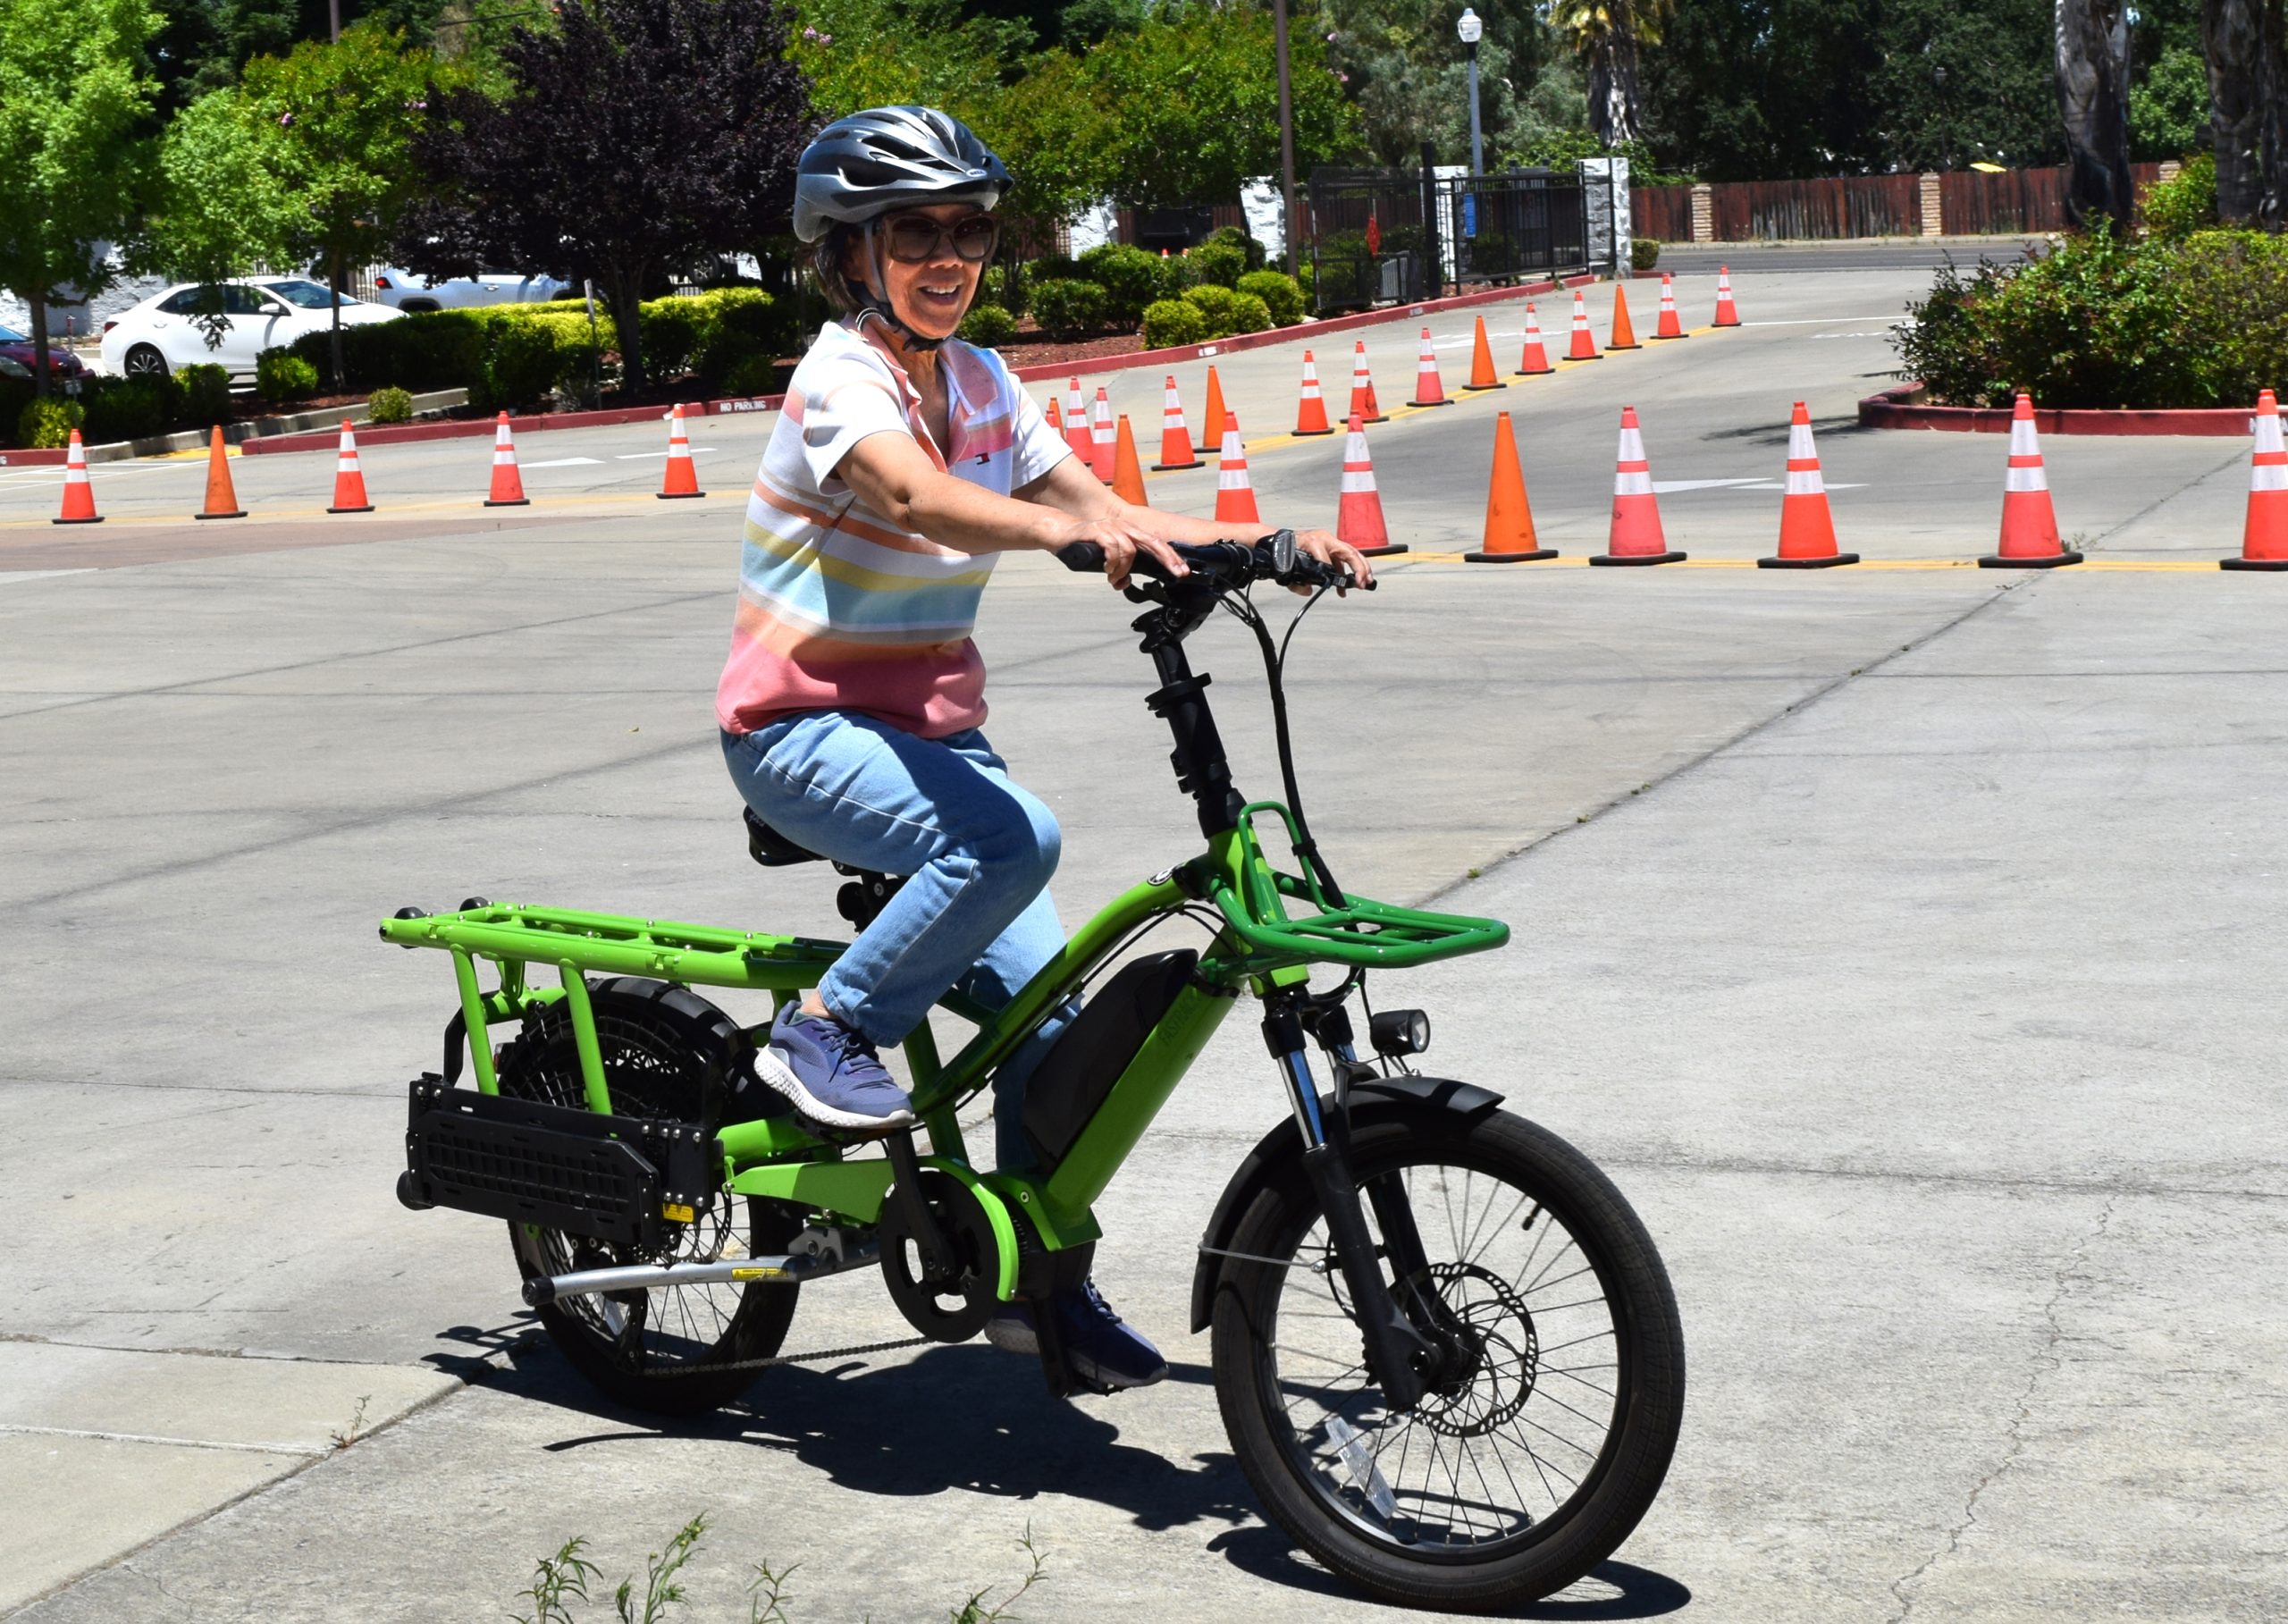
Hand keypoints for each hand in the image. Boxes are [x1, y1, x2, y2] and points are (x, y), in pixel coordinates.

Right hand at [1056, 514, 1189, 589]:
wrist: (1061, 532)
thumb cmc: (1084, 545)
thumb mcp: (1107, 557)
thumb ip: (1119, 567)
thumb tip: (1125, 582)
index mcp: (1129, 533)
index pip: (1156, 543)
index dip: (1171, 556)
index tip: (1182, 571)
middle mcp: (1123, 527)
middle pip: (1152, 541)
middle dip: (1167, 558)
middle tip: (1176, 572)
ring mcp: (1110, 527)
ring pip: (1130, 550)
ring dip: (1123, 569)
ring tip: (1114, 577)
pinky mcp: (1097, 531)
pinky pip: (1112, 547)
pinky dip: (1113, 562)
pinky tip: (1107, 569)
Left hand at [1292, 527, 1372, 594]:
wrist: (1281, 541)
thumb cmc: (1285, 552)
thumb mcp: (1287, 567)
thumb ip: (1296, 582)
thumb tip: (1309, 591)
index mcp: (1313, 541)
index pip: (1327, 558)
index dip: (1332, 572)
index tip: (1337, 586)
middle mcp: (1325, 539)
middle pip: (1349, 552)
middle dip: (1359, 568)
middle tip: (1363, 583)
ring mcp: (1330, 543)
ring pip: (1351, 555)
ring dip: (1361, 569)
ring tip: (1365, 583)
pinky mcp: (1331, 549)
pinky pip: (1344, 561)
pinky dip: (1348, 574)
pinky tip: (1347, 588)